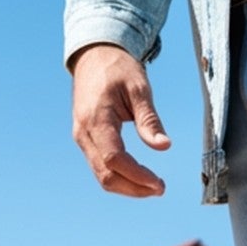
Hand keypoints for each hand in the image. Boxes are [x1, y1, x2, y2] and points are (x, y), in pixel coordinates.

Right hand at [69, 43, 169, 197]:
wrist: (94, 56)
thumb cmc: (117, 68)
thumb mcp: (139, 87)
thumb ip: (149, 119)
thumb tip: (164, 146)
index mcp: (96, 118)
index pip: (114, 158)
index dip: (136, 175)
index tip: (159, 184)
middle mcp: (84, 132)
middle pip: (105, 174)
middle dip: (134, 188)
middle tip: (161, 189)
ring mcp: (82, 138)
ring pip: (101, 175)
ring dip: (127, 187)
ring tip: (153, 186)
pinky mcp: (86, 140)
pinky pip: (100, 167)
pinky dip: (120, 177)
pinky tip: (139, 177)